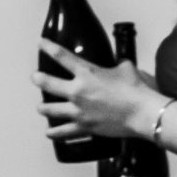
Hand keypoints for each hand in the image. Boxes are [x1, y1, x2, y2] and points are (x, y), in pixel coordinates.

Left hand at [34, 39, 159, 140]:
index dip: (48, 47)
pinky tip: (49, 133)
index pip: (62, 56)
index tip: (40, 43)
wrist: (141, 113)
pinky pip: (65, 132)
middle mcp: (78, 92)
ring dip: (44, 108)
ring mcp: (79, 111)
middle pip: (48, 84)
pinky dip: (56, 133)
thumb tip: (118, 66)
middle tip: (35, 77)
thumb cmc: (136, 91)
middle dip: (39, 79)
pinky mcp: (85, 127)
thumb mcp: (126, 68)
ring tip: (40, 107)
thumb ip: (116, 65)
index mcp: (87, 73)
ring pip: (51, 110)